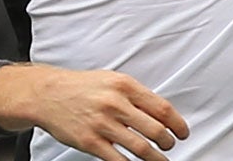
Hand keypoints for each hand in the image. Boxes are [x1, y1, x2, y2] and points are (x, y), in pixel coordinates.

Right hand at [0, 64, 188, 160]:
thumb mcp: (113, 79)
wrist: (48, 94)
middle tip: (171, 146)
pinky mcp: (90, 141)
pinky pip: (118, 159)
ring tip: (160, 159)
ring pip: (140, 147)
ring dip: (156, 158)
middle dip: (169, 142)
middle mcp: (116, 103)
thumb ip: (135, 94)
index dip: (177, 123)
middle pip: (155, 129)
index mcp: (125, 85)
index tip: (183, 132)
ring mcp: (103, 123)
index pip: (162, 108)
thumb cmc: (83, 86)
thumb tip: (160, 113)